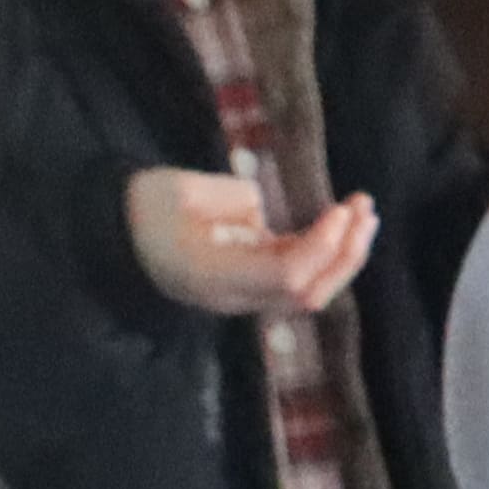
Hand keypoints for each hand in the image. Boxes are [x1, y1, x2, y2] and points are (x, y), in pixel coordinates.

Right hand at [127, 170, 378, 320]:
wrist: (121, 234)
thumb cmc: (146, 207)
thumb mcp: (178, 192)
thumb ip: (227, 202)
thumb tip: (261, 211)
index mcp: (213, 276)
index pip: (284, 278)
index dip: (320, 248)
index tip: (339, 210)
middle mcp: (236, 296)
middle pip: (306, 294)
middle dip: (344, 254)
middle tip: (365, 210)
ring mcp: (246, 295)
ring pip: (309, 291)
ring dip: (345, 255)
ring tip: (366, 214)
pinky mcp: (254, 283)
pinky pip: (301, 276)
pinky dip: (328, 252)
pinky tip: (346, 222)